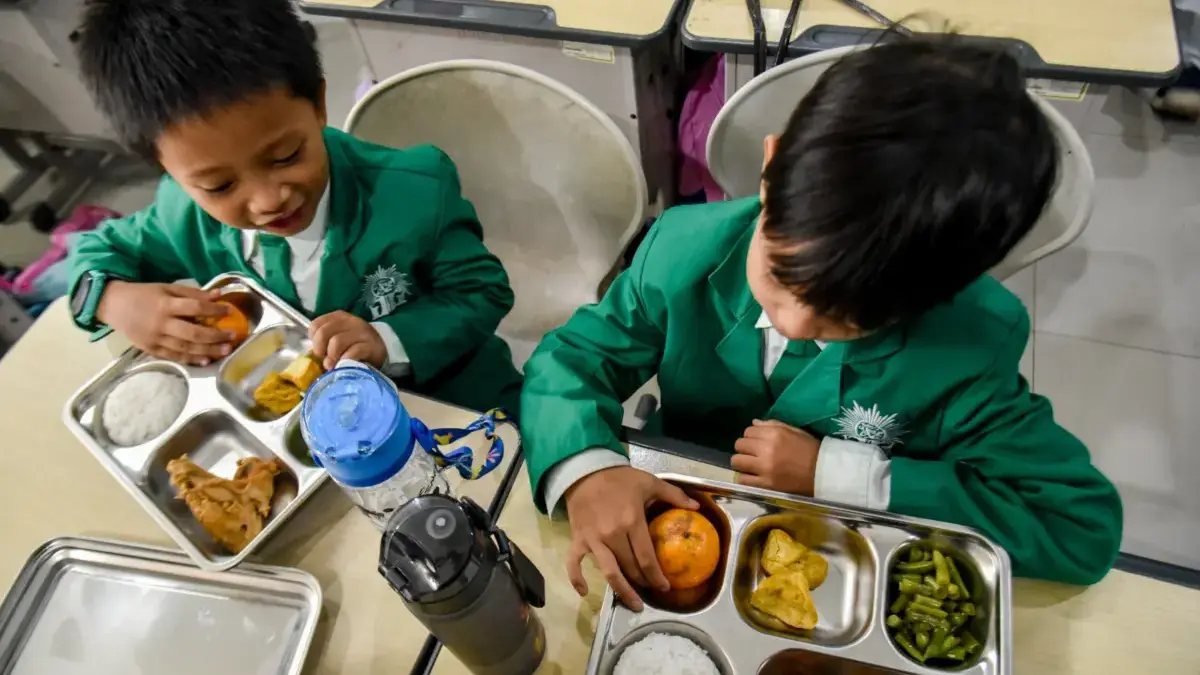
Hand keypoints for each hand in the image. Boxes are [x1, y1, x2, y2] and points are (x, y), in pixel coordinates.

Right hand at [97, 281, 234, 365]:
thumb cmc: (143, 294)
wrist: (113, 305)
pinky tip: (206, 360)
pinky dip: (191, 359)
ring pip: (185, 347)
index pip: (195, 308)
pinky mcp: (150, 349)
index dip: (214, 310)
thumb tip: (218, 295)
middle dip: (215, 336)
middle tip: (232, 337)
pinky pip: (174, 356)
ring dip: (208, 351)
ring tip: (225, 351)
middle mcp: (161, 323)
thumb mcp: (166, 288)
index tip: (229, 311)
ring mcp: (155, 338)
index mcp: (166, 304)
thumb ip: (192, 293)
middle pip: (193, 332)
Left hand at [310, 310, 386, 369]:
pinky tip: (345, 365)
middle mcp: (350, 321)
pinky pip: (352, 352)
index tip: (320, 350)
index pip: (316, 325)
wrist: (381, 349)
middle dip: (320, 349)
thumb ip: (325, 342)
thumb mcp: (339, 338)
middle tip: (325, 359)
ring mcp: (362, 332)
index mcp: (339, 317)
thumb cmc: (355, 345)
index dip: (314, 340)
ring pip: (336, 342)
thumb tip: (314, 355)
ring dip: (332, 357)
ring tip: (334, 365)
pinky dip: (345, 360)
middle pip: (324, 332)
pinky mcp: (371, 346)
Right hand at [564, 466, 698, 610]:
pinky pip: (574, 564)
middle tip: (653, 591)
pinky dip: (576, 579)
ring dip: (622, 591)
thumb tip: (696, 508)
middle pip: (631, 568)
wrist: (586, 471)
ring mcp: (593, 541)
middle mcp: (612, 536)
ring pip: (609, 572)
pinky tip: (584, 592)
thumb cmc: (620, 478)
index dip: (657, 576)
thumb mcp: (650, 482)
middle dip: (644, 583)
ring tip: (633, 605)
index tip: (665, 587)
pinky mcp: (578, 540)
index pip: (647, 558)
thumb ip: (674, 495)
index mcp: (632, 522)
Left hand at [733, 419, 819, 493]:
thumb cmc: (809, 449)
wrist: (823, 472)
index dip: (751, 436)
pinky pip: (743, 480)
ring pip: (736, 461)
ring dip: (741, 462)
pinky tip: (753, 477)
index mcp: (774, 434)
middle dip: (744, 448)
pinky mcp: (765, 484)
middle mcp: (766, 449)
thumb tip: (753, 423)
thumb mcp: (794, 431)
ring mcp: (764, 468)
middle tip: (752, 453)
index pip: (748, 431)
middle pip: (739, 445)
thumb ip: (772, 425)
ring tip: (750, 465)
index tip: (757, 442)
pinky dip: (745, 478)